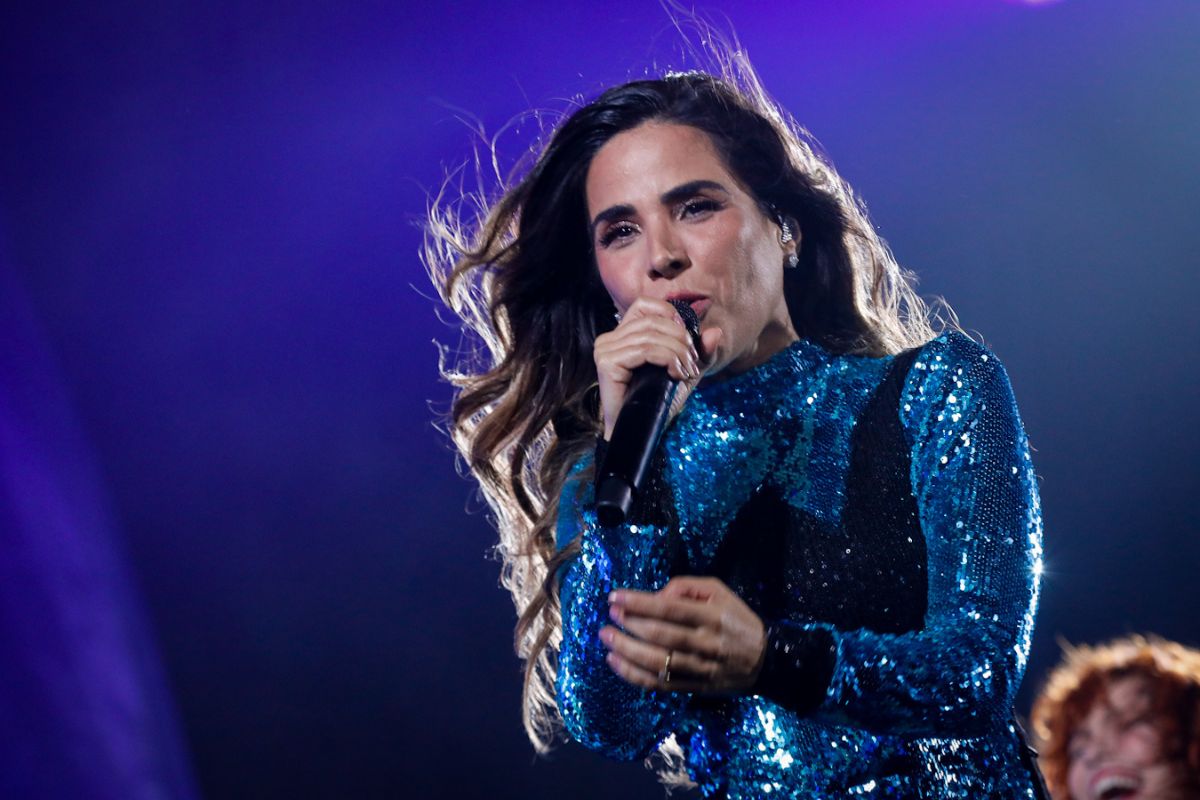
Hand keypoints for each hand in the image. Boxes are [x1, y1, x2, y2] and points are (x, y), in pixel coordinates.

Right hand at [593, 298, 722, 439]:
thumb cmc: (657, 403)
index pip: (645, 305)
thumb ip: (700, 352)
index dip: (670, 314)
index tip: (688, 340)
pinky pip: (644, 350)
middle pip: (653, 321)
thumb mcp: (685, 372)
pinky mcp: (607, 363)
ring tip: (686, 372)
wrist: (641, 432)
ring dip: (677, 353)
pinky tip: (676, 375)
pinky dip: (667, 359)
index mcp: (621, 335)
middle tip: (692, 363)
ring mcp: (605, 350)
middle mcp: (609, 339)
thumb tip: (715, 332)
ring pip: (651, 336)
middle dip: (681, 340)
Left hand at [600, 576, 765, 693]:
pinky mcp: (694, 687)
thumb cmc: (736, 619)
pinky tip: (616, 662)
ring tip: (605, 638)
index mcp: (712, 615)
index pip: (669, 609)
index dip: (639, 603)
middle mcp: (706, 642)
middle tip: (609, 616)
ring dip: (626, 650)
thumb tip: (655, 596)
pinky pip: (660, 683)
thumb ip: (686, 587)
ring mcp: (700, 668)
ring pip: (658, 661)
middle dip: (629, 624)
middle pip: (660, 635)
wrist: (765, 659)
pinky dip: (634, 675)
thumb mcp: (719, 591)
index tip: (615, 597)